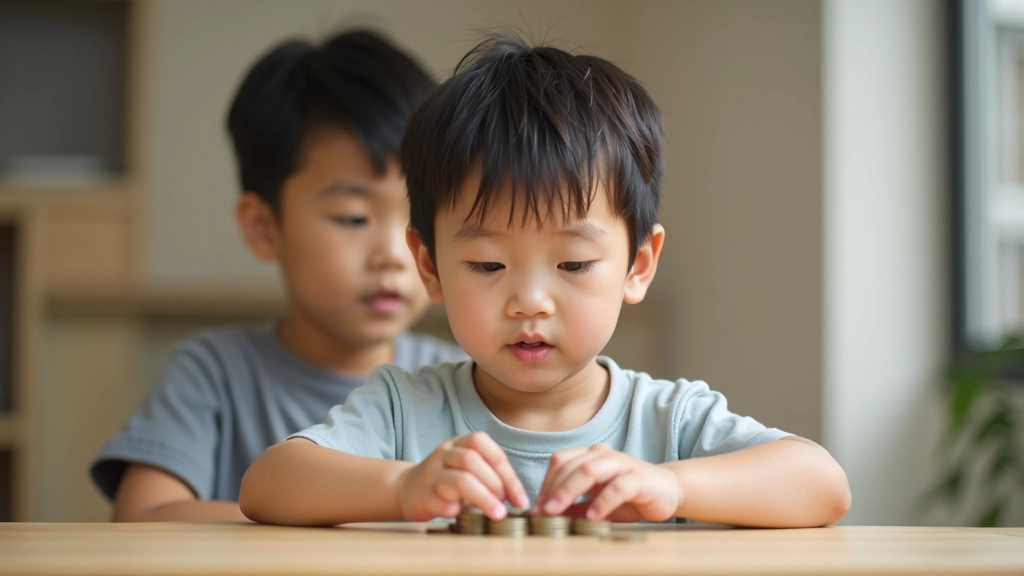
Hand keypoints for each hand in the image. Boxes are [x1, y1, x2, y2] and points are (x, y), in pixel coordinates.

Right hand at [396, 432, 528, 520]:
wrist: (406, 489)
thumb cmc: (447, 480)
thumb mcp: (467, 468)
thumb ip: (490, 475)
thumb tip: (518, 498)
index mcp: (458, 443)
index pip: (485, 446)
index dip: (507, 472)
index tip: (520, 498)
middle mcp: (444, 454)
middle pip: (472, 460)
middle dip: (496, 484)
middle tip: (505, 505)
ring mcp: (432, 474)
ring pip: (460, 480)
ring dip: (484, 498)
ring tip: (497, 514)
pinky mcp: (423, 496)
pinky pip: (443, 501)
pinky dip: (458, 509)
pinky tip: (464, 515)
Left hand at [533, 444, 680, 521]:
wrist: (669, 491)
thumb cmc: (629, 496)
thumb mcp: (596, 503)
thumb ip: (575, 507)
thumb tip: (547, 516)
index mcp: (590, 455)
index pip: (560, 461)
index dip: (546, 483)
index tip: (537, 508)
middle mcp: (604, 454)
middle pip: (571, 465)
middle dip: (553, 489)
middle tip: (542, 512)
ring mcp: (622, 464)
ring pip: (589, 470)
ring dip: (569, 491)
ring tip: (557, 512)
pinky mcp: (638, 478)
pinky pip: (617, 487)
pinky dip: (602, 502)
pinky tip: (593, 517)